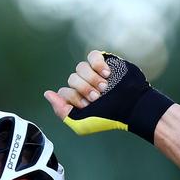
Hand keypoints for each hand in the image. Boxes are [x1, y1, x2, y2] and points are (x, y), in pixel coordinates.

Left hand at [44, 51, 172, 142]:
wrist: (132, 106)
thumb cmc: (107, 118)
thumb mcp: (80, 123)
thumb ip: (61, 111)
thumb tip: (47, 94)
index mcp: (77, 99)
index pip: (64, 92)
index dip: (74, 98)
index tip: (87, 106)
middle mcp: (84, 85)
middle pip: (72, 79)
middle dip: (84, 89)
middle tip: (97, 97)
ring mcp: (94, 73)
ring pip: (80, 67)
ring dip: (92, 79)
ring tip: (105, 87)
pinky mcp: (105, 61)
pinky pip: (92, 55)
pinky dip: (97, 65)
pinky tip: (107, 74)